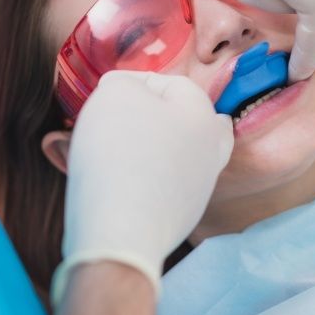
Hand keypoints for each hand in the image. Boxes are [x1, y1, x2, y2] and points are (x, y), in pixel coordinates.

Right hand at [51, 71, 232, 304]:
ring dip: (148, 145)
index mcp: (203, 114)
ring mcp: (199, 186)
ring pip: (176, 153)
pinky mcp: (182, 216)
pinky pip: (163, 184)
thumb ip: (123, 82)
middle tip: (122, 118)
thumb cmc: (119, 153)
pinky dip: (145, 176)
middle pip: (185, 119)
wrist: (121, 232)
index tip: (104, 93)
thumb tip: (125, 91)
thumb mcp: (115, 94)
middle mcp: (210, 149)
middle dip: (153, 114)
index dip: (134, 81)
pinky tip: (119, 179)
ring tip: (115, 147)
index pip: (171, 83)